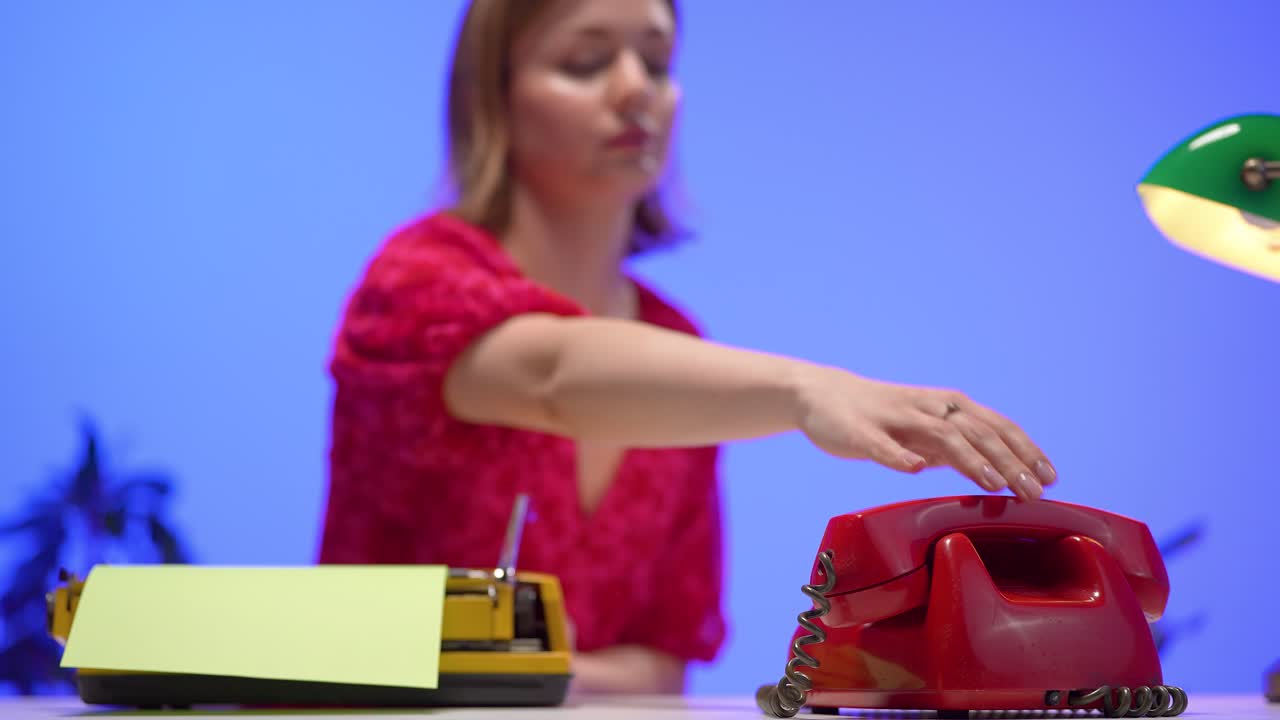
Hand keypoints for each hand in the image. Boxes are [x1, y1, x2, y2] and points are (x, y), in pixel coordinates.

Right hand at [793, 365, 1055, 499]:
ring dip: (969, 457)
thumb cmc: (879, 418)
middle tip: (1034, 492)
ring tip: (992, 483)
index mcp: (947, 407)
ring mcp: (896, 419)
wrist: (822, 396)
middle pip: (977, 432)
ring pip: (940, 435)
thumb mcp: (926, 433)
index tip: (1050, 477)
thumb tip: (996, 473)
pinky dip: (900, 455)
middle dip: (1009, 461)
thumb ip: (956, 450)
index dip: (1025, 451)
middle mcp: (928, 408)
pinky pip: (882, 445)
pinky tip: (915, 468)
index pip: (996, 427)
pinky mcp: (862, 431)